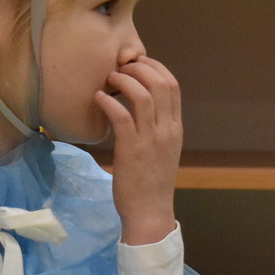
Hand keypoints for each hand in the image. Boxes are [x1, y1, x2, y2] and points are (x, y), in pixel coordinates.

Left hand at [99, 56, 181, 246]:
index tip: (139, 62)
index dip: (156, 67)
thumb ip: (157, 128)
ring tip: (109, 79)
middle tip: (121, 67)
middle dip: (140, 68)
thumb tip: (141, 106)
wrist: (149, 212)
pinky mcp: (131, 149)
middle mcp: (167, 130)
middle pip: (160, 83)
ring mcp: (151, 139)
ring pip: (142, 95)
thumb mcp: (163, 150)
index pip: (173, 86)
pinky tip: (99, 98)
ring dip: (124, 80)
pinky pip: (122, 116)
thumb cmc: (151, 182)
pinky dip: (109, 101)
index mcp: (175, 129)